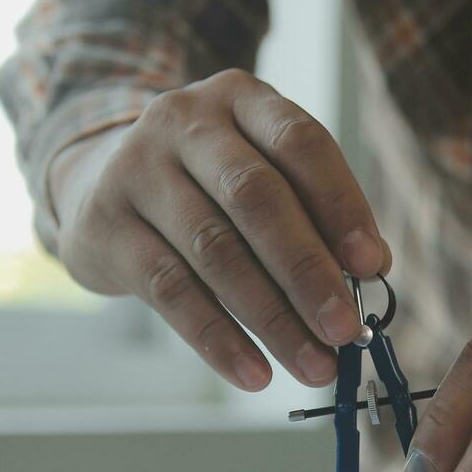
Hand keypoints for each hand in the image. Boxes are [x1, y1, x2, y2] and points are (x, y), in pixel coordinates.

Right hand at [49, 69, 389, 390]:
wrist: (97, 183)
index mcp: (240, 99)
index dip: (340, 205)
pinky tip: (254, 373)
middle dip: (307, 271)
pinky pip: (170, 291)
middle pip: (256, 198)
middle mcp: (183, 121)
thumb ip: (316, 213)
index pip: (300, 142)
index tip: (371, 265)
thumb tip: (374, 266)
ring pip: (215, 250)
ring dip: (273, 318)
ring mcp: (136, 169)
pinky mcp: (105, 226)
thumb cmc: (208, 187)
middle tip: (345, 330)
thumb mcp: (261, 176)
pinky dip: (218, 338)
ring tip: (314, 365)